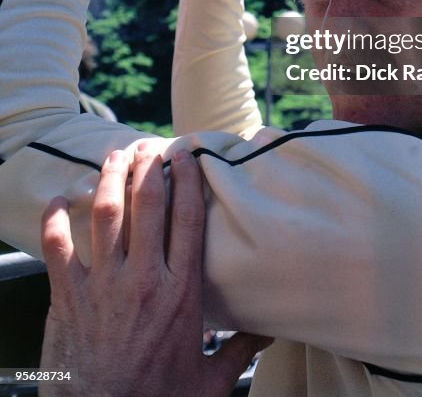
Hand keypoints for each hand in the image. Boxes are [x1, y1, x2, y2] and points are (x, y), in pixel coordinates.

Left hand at [39, 143, 269, 396]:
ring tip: (113, 156)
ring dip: (109, 179)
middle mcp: (143, 280)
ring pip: (105, 215)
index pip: (188, 218)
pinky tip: (59, 200)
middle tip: (148, 145)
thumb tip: (269, 333)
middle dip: (148, 167)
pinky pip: (57, 246)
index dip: (187, 179)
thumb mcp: (209, 382)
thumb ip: (239, 350)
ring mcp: (101, 286)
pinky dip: (55, 218)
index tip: (185, 154)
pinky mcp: (67, 298)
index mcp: (181, 292)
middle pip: (146, 205)